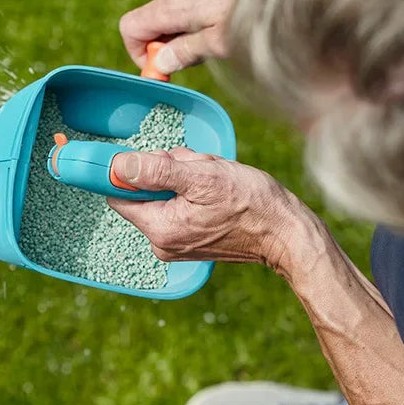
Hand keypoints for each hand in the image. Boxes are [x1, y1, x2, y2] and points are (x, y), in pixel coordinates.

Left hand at [106, 147, 308, 270]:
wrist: (285, 233)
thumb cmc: (250, 204)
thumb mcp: (202, 176)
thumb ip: (155, 171)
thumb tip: (118, 165)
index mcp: (160, 229)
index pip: (119, 194)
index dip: (133, 170)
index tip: (160, 160)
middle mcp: (162, 243)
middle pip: (145, 192)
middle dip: (168, 172)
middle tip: (200, 171)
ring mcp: (177, 244)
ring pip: (165, 195)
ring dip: (185, 179)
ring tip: (215, 182)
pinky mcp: (191, 241)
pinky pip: (180, 206)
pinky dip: (194, 192)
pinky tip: (217, 193)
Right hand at [118, 0, 256, 74]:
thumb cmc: (256, 11)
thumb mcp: (220, 42)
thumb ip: (186, 52)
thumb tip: (160, 63)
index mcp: (174, 4)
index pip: (130, 27)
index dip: (139, 54)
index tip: (163, 71)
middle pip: (151, 22)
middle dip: (164, 48)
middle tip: (196, 64)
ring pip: (172, 15)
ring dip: (183, 37)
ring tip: (216, 46)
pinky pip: (189, 4)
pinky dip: (196, 23)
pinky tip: (225, 30)